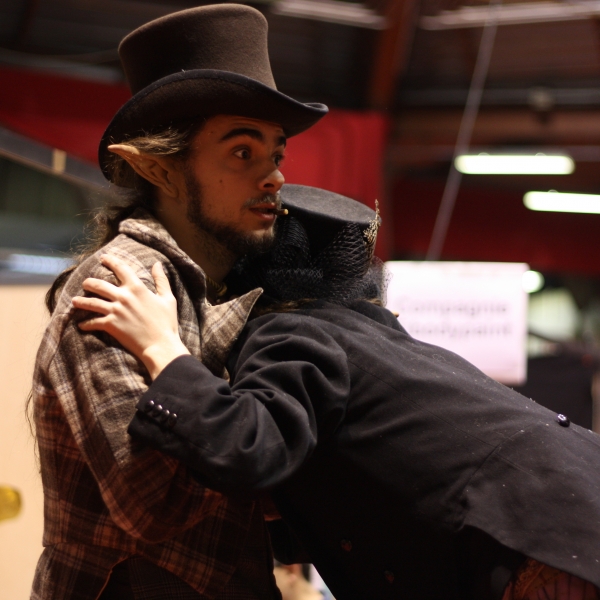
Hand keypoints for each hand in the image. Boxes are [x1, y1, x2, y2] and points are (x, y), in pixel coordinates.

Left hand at [72, 254, 189, 379]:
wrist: (161, 345)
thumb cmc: (166, 323)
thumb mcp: (168, 298)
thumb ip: (161, 280)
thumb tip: (157, 264)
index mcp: (137, 288)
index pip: (121, 269)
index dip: (111, 261)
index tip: (103, 257)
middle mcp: (123, 297)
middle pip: (99, 285)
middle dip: (89, 282)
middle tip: (85, 282)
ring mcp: (115, 311)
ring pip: (91, 302)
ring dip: (81, 301)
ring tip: (74, 301)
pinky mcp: (111, 325)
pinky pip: (93, 322)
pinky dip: (86, 324)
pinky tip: (81, 325)